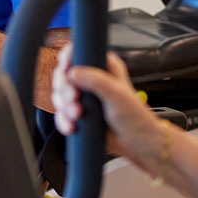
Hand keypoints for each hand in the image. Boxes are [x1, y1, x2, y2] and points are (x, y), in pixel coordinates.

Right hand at [52, 44, 164, 161]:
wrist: (138, 144)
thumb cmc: (136, 117)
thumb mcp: (118, 95)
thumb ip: (96, 80)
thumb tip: (74, 73)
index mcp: (104, 66)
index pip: (78, 53)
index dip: (67, 59)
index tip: (66, 71)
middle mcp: (92, 79)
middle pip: (63, 74)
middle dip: (64, 88)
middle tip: (73, 98)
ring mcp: (84, 97)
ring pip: (60, 94)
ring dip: (63, 106)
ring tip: (77, 116)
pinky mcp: (80, 113)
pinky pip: (61, 113)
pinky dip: (62, 120)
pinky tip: (71, 126)